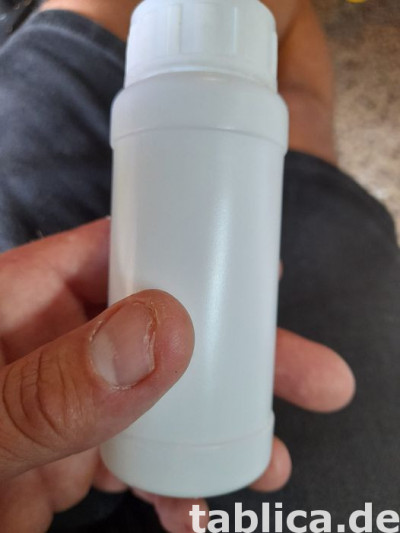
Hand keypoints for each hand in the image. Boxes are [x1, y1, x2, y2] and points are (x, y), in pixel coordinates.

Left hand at [0, 220, 354, 531]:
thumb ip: (50, 385)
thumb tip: (162, 332)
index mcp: (17, 299)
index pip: (118, 250)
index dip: (190, 252)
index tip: (255, 274)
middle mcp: (47, 341)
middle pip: (158, 328)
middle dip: (235, 357)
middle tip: (306, 374)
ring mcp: (59, 398)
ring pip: (154, 396)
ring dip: (214, 426)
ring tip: (265, 460)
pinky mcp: (62, 452)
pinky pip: (129, 451)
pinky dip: (166, 476)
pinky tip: (193, 503)